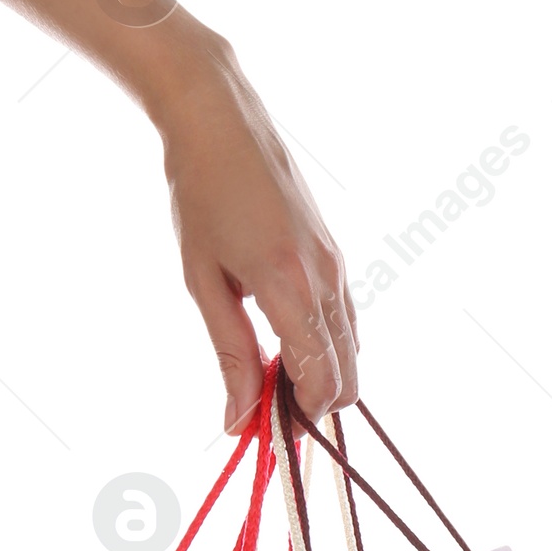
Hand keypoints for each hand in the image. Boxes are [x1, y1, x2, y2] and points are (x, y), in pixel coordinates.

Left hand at [148, 18, 358, 434]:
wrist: (221, 120)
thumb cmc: (200, 195)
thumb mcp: (202, 281)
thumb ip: (228, 353)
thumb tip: (237, 421)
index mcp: (290, 286)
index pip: (320, 381)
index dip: (298, 419)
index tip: (263, 431)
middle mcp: (326, 279)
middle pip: (348, 377)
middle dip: (313, 405)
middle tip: (263, 407)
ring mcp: (337, 266)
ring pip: (351, 351)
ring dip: (317, 375)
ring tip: (265, 372)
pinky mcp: (335, 256)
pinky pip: (344, 321)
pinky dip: (322, 345)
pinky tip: (280, 339)